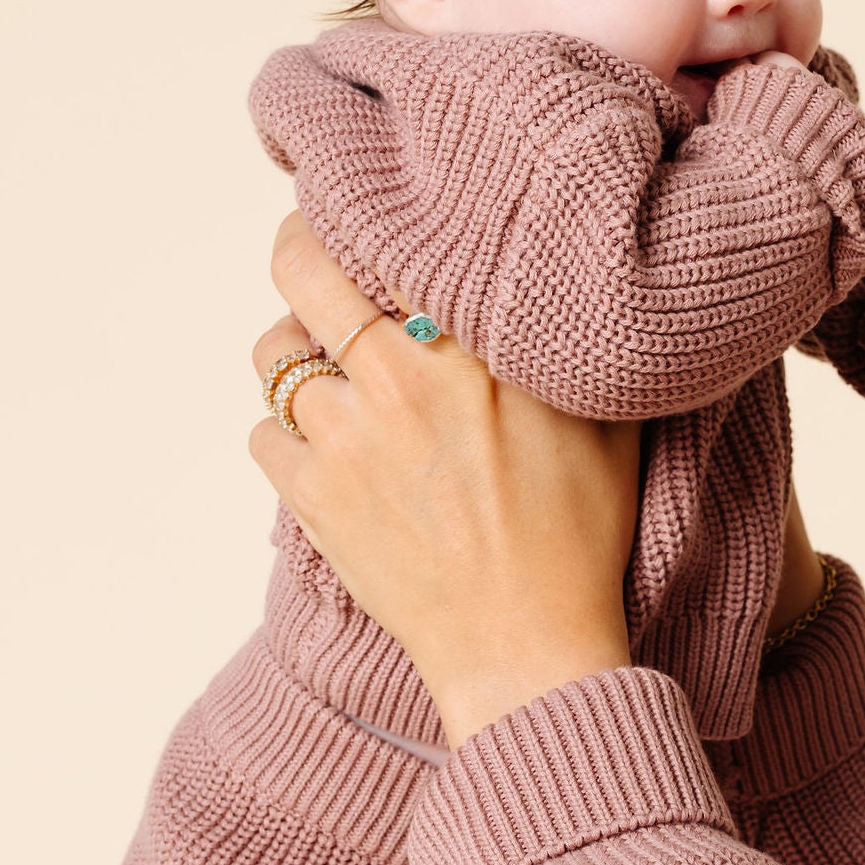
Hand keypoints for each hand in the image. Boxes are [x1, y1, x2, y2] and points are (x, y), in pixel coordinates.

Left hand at [250, 218, 638, 749]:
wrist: (527, 647)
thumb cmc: (579, 538)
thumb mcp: (604, 421)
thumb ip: (567, 347)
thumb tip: (570, 287)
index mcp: (471, 349)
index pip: (394, 242)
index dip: (371, 220)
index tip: (370, 216)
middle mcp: (398, 379)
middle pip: (305, 271)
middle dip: (299, 250)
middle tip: (309, 250)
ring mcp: (345, 438)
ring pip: (273, 355)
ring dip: (292, 353)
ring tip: (321, 366)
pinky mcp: (311, 497)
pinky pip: (261, 436)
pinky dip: (282, 435)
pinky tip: (321, 447)